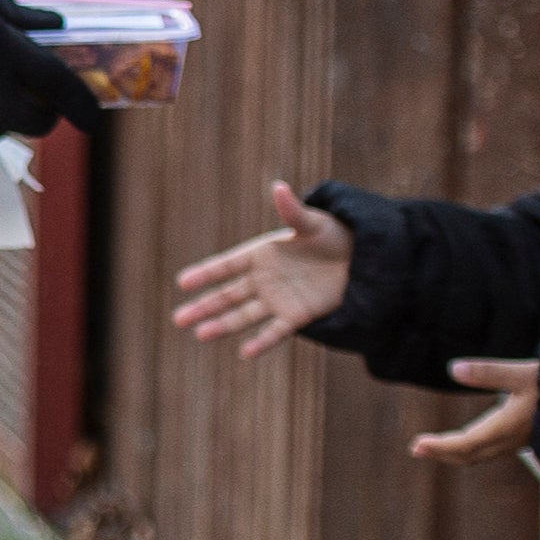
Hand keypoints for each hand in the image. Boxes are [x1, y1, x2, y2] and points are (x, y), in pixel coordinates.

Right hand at [170, 179, 354, 356]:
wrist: (360, 258)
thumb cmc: (333, 235)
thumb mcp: (312, 223)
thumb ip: (292, 212)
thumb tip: (279, 187)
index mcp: (261, 254)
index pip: (226, 265)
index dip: (205, 273)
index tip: (182, 282)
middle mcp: (263, 279)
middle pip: (227, 295)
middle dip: (204, 306)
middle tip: (178, 319)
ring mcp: (277, 300)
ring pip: (244, 315)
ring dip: (223, 325)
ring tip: (200, 335)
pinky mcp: (296, 316)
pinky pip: (276, 331)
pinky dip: (262, 342)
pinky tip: (245, 352)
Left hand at [411, 357, 539, 466]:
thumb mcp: (523, 373)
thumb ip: (488, 372)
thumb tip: (453, 368)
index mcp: (506, 427)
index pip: (465, 444)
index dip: (439, 447)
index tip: (416, 445)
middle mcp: (510, 440)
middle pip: (469, 455)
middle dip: (443, 453)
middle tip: (417, 448)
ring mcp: (519, 442)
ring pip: (481, 455)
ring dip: (457, 453)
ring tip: (435, 447)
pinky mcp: (526, 437)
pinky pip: (493, 450)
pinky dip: (473, 449)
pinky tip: (468, 440)